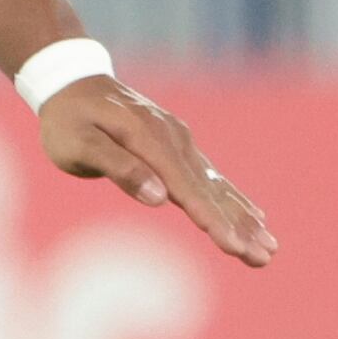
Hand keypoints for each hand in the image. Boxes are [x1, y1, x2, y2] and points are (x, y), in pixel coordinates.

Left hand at [37, 76, 274, 266]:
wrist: (72, 82)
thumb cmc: (67, 120)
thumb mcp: (78, 144)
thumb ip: (118, 167)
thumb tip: (159, 198)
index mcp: (149, 139)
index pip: (185, 188)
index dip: (211, 220)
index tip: (234, 246)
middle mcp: (173, 139)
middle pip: (210, 191)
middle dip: (239, 226)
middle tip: (266, 256)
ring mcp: (179, 141)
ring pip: (217, 186)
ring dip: (244, 218)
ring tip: (270, 247)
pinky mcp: (179, 145)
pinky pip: (210, 178)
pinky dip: (233, 200)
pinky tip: (254, 216)